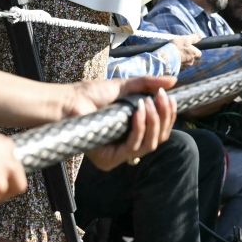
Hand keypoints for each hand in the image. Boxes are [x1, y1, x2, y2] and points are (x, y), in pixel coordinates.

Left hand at [61, 76, 177, 169]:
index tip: (169, 98)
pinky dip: (140, 128)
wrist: (67, 101)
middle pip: (158, 139)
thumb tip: (173, 81)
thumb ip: (147, 85)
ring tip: (150, 103)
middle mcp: (127, 146)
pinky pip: (133, 146)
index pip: (159, 131)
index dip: (168, 117)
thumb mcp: (124, 87)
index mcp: (132, 132)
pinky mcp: (110, 159)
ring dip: (154, 122)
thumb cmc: (90, 95)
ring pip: (149, 145)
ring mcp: (118, 155)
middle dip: (164, 118)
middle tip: (162, 98)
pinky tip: (139, 112)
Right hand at [172, 34, 202, 67]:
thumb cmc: (176, 47)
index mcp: (195, 54)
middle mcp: (191, 62)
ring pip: (186, 62)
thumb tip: (200, 36)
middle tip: (181, 50)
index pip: (199, 53)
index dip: (195, 50)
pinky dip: (178, 63)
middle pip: (192, 58)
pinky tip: (173, 59)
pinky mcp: (179, 70)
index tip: (189, 48)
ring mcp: (185, 67)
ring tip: (176, 55)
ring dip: (183, 59)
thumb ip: (193, 38)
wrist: (166, 58)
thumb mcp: (185, 39)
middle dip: (188, 55)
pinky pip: (180, 66)